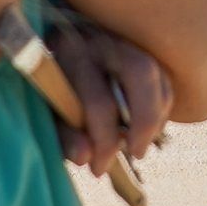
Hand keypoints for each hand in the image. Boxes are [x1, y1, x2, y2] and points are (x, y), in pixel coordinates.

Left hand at [42, 20, 174, 176]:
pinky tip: (143, 125)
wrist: (45, 52)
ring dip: (155, 115)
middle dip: (145, 122)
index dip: (104, 143)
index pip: (99, 101)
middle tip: (136, 152)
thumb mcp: (46, 113)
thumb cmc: (44, 90)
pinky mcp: (137, 44)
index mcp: (68, 50)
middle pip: (141, 72)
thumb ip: (64, 136)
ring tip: (139, 142)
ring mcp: (121, 36)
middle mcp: (99, 37)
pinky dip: (159, 105)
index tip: (97, 169)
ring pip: (156, 73)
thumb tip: (85, 158)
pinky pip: (161, 75)